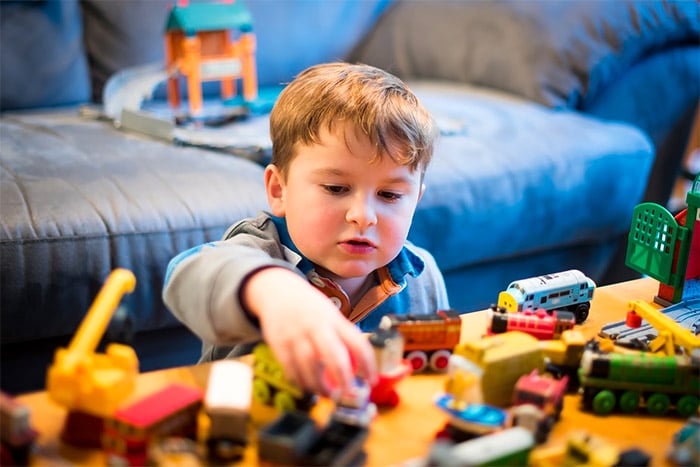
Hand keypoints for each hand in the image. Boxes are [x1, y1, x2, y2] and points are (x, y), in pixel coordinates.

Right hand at [243, 267, 376, 395]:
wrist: (277, 290)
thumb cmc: (309, 307)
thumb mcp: (330, 314)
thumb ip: (342, 337)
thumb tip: (359, 367)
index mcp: (334, 320)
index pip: (357, 343)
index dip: (368, 364)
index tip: (372, 381)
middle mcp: (316, 326)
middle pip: (333, 356)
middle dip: (344, 379)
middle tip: (348, 395)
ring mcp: (297, 335)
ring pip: (309, 366)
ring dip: (319, 386)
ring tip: (327, 394)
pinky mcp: (279, 343)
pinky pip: (290, 368)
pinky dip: (300, 381)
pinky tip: (307, 386)